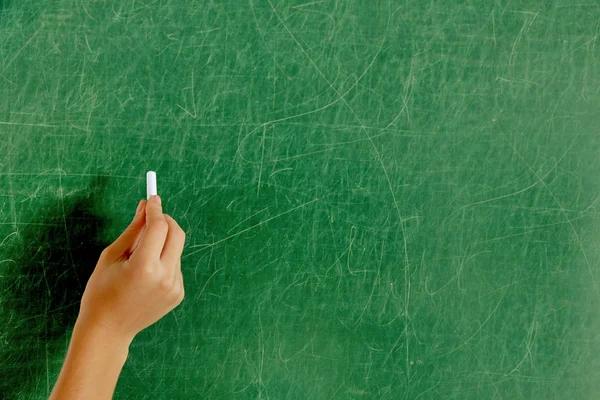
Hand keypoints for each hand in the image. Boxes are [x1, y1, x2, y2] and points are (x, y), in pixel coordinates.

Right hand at [77, 195, 185, 343]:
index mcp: (144, 267)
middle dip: (166, 220)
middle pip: (177, 234)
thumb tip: (146, 205)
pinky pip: (175, 266)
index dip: (156, 209)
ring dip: (162, 243)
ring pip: (176, 250)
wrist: (108, 331)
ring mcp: (174, 287)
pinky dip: (164, 261)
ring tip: (139, 258)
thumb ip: (133, 229)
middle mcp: (164, 277)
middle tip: (152, 217)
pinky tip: (145, 276)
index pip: (160, 226)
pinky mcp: (178, 294)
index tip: (152, 198)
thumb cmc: (102, 291)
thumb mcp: (111, 256)